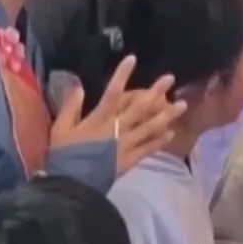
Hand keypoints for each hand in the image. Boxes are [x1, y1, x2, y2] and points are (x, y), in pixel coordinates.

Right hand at [51, 57, 187, 173]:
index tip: (133, 59)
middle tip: (170, 78)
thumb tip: (79, 86)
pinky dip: (160, 141)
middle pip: (139, 108)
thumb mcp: (61, 129)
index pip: (113, 93)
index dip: (123, 75)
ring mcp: (126, 145)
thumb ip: (70, 107)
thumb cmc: (64, 155)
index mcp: (98, 119)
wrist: (72, 184)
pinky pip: (149, 148)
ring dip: (167, 115)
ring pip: (150, 127)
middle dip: (155, 91)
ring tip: (181, 105)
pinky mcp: (130, 160)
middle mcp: (116, 129)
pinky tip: (172, 132)